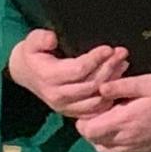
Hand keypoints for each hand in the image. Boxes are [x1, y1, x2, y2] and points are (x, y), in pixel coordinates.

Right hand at [9, 29, 126, 118]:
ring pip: (97, 99)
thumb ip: (40, 38)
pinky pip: (97, 110)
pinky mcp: (74, 113)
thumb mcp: (31, 41)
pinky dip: (110, 97)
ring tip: (123, 63)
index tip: (109, 48)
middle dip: (109, 68)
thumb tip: (51, 39)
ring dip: (113, 82)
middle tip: (122, 53)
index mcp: (49, 78)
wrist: (27, 74)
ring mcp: (67, 107)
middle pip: (91, 85)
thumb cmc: (33, 54)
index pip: (78, 70)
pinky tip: (118, 81)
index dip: (95, 59)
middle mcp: (58, 97)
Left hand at [76, 72, 150, 151]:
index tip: (91, 105)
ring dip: (100, 139)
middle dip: (89, 128)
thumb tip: (98, 88)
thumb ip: (121, 86)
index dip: (83, 119)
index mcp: (126, 120)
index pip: (89, 130)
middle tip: (97, 111)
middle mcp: (129, 139)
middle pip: (94, 142)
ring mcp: (138, 149)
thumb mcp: (147, 82)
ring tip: (107, 122)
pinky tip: (118, 135)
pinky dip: (112, 149)